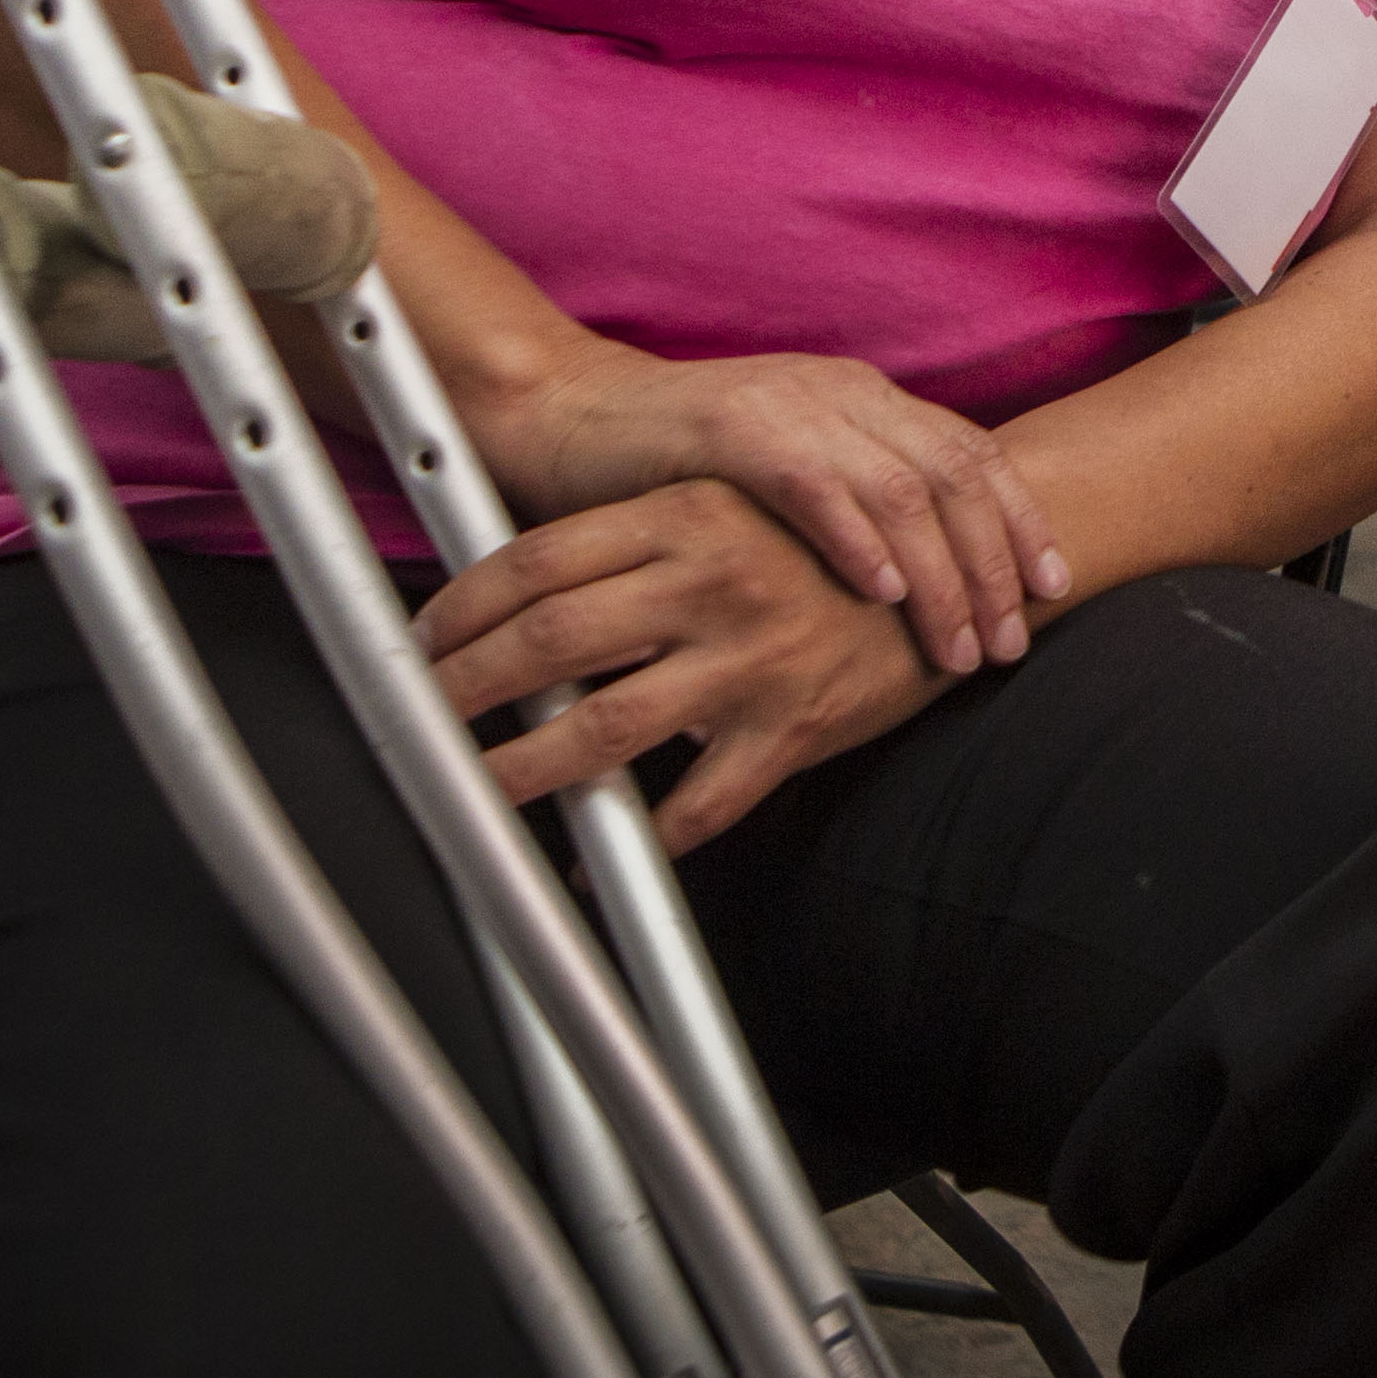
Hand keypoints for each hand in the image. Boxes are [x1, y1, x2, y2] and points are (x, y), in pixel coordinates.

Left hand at [417, 479, 948, 852]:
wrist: (955, 578)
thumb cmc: (830, 549)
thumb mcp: (731, 512)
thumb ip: (638, 544)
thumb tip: (525, 594)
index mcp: (690, 515)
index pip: (540, 560)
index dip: (464, 607)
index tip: (425, 641)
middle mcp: (714, 581)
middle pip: (551, 639)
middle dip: (464, 688)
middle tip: (421, 719)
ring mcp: (751, 660)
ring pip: (604, 728)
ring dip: (522, 771)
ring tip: (475, 793)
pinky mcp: (790, 729)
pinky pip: (699, 806)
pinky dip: (640, 845)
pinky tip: (597, 865)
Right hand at [483, 340, 1064, 677]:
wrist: (571, 421)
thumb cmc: (684, 472)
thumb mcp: (793, 484)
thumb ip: (857, 510)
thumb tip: (932, 586)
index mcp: (866, 400)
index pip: (974, 455)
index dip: (1022, 521)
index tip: (1055, 589)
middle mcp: (842, 393)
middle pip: (956, 473)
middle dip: (996, 562)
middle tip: (1011, 640)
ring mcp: (790, 404)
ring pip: (900, 485)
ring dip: (940, 572)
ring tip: (959, 643)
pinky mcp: (731, 427)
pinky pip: (815, 483)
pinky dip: (857, 541)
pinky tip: (882, 593)